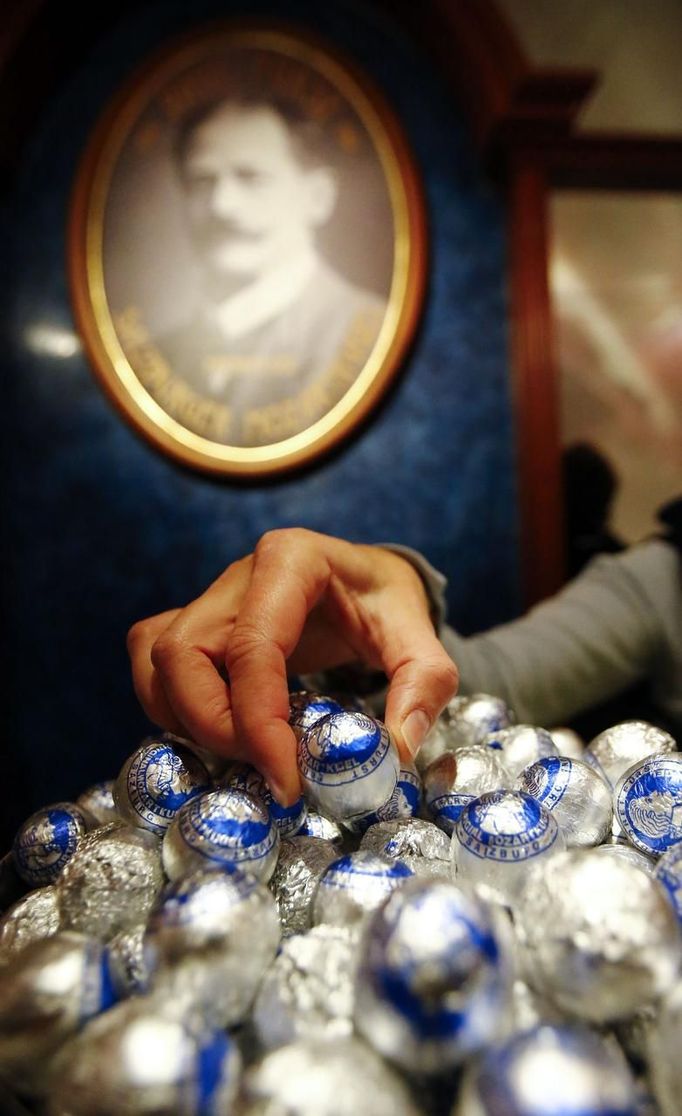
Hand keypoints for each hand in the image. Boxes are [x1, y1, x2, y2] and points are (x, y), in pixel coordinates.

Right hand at [127, 528, 457, 804]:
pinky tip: (219, 735)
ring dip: (185, 720)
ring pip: (157, 660)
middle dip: (213, 725)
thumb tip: (395, 751)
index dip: (258, 720)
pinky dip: (171, 709)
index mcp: (290, 561)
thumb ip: (422, 685)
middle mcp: (238, 576)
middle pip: (181, 652)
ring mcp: (209, 599)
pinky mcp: (195, 625)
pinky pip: (154, 665)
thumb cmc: (386, 603)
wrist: (366, 581)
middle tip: (265, 770)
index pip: (252, 645)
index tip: (287, 779)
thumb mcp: (419, 635)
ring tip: (244, 755)